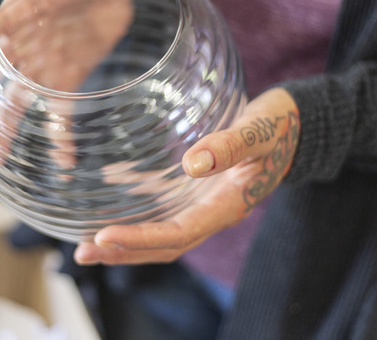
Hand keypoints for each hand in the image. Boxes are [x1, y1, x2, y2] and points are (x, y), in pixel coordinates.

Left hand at [74, 88, 300, 264]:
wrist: (294, 124)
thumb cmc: (279, 125)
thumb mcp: (259, 130)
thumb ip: (229, 146)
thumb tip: (191, 165)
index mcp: (229, 205)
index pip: (179, 234)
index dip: (141, 239)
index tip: (104, 237)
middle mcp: (214, 211)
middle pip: (165, 244)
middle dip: (124, 251)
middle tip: (82, 252)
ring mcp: (205, 201)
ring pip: (162, 230)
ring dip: (126, 239)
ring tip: (87, 241)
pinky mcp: (199, 186)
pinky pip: (164, 200)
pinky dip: (137, 198)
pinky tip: (112, 181)